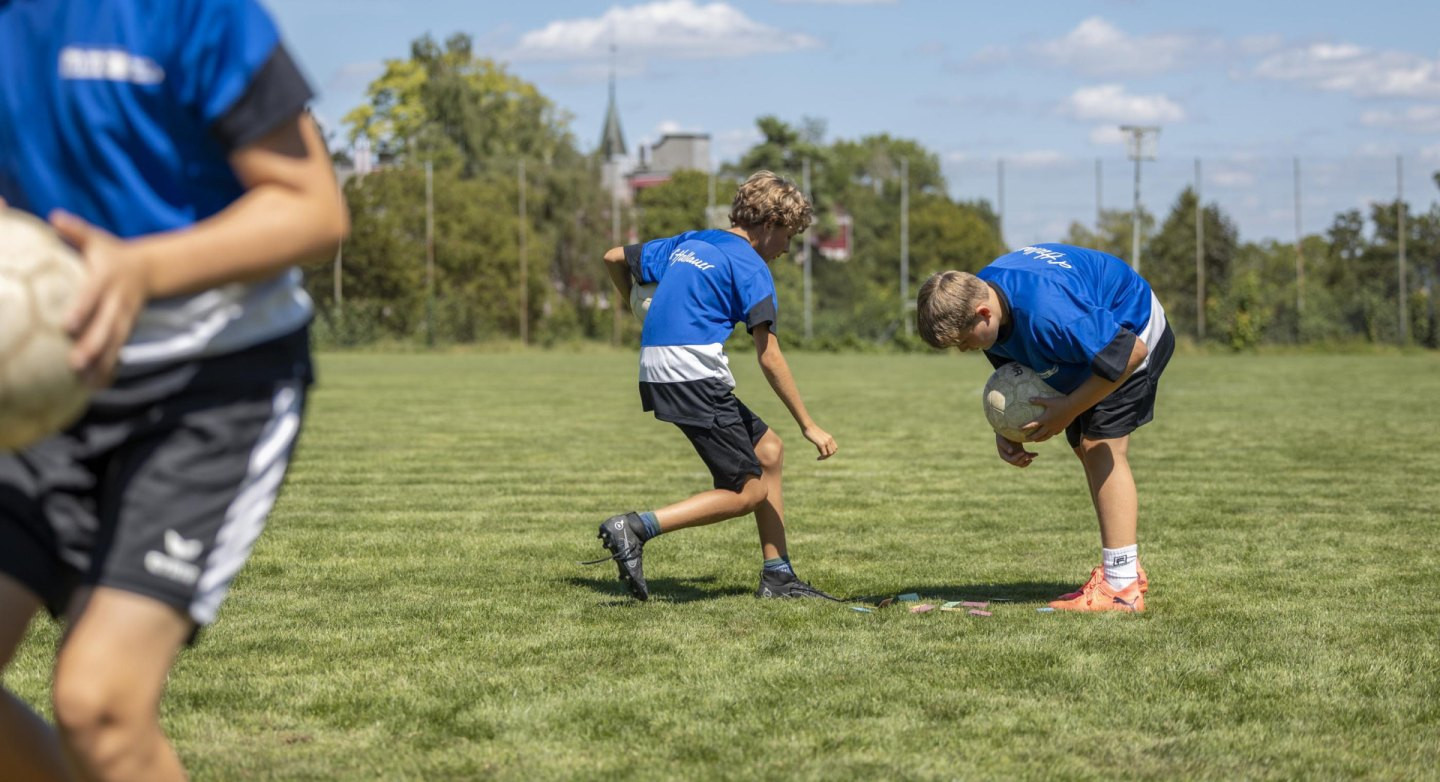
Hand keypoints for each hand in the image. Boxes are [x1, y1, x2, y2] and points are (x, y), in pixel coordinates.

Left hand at [51, 211, 149, 387]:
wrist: (149, 270)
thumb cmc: (111, 254)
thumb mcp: (97, 239)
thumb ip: (75, 231)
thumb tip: (54, 217)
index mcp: (107, 280)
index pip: (93, 296)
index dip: (82, 310)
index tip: (66, 325)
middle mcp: (117, 302)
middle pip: (106, 327)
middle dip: (93, 346)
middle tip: (75, 362)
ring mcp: (124, 319)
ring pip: (114, 344)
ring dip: (102, 364)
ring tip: (86, 382)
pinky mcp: (125, 331)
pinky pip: (118, 352)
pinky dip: (109, 370)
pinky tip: (96, 387)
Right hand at [803, 425, 836, 459]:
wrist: (808, 426)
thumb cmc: (810, 431)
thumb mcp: (818, 437)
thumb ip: (821, 442)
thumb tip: (821, 450)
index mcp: (829, 437)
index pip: (835, 448)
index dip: (830, 452)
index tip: (824, 454)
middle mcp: (829, 439)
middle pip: (833, 451)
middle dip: (828, 456)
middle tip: (821, 457)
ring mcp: (826, 441)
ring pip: (830, 453)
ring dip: (825, 457)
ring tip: (819, 458)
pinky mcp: (821, 444)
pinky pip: (824, 454)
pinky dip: (822, 458)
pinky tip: (817, 458)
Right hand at [996, 432, 1035, 467]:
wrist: (1005, 430)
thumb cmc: (1002, 434)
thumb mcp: (1002, 439)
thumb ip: (1005, 445)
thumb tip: (1010, 452)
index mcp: (1004, 455)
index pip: (1011, 460)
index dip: (1017, 458)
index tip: (1022, 452)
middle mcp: (1010, 457)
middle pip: (1017, 463)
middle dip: (1022, 460)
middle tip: (1027, 456)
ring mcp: (1016, 455)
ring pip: (1022, 463)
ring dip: (1026, 461)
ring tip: (1031, 459)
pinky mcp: (1020, 452)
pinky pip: (1026, 457)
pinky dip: (1031, 456)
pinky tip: (1036, 454)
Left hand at [1021, 394, 1077, 442]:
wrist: (1074, 406)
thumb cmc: (1060, 402)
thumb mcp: (1048, 401)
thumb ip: (1038, 400)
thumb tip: (1029, 399)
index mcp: (1045, 419)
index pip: (1033, 425)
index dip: (1025, 427)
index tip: (1019, 429)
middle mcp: (1050, 425)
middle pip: (1039, 434)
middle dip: (1032, 437)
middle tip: (1026, 439)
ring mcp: (1056, 428)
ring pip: (1047, 436)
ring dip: (1040, 439)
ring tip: (1036, 440)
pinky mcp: (1062, 428)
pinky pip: (1054, 433)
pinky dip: (1050, 435)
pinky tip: (1049, 435)